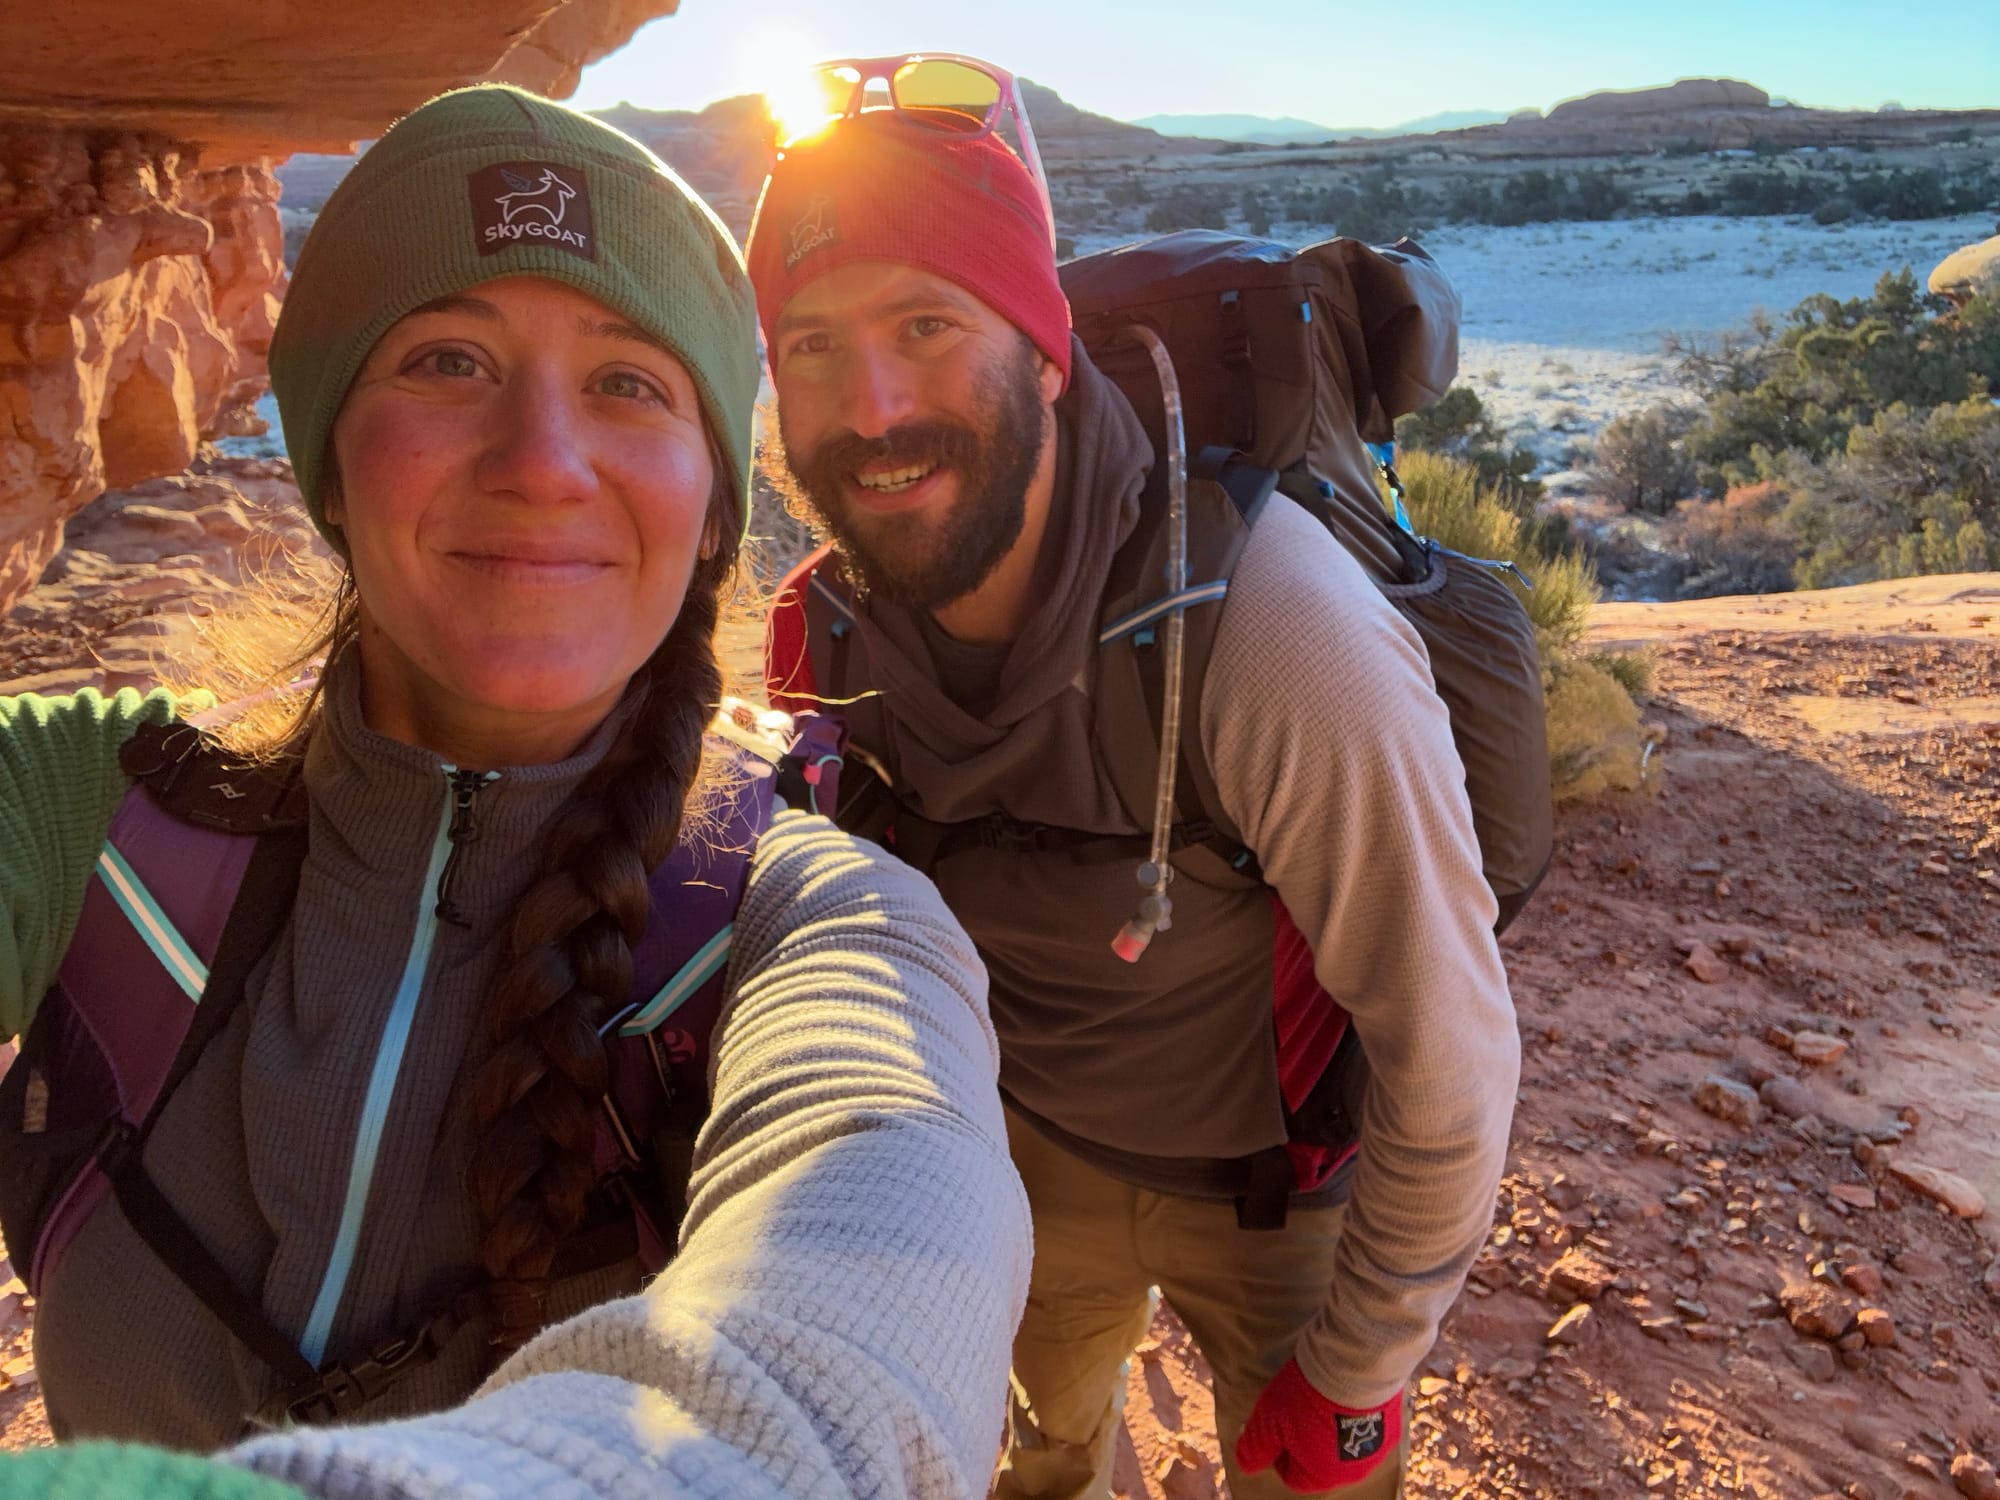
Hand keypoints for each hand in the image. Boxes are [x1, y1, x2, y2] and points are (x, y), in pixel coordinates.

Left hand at [1234, 1358, 1401, 1492]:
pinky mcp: (1392, 1425)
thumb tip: (1247, 1465)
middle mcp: (1353, 1471)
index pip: (1292, 1475)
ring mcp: (1376, 1449)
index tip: (1275, 1422)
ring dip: (1330, 1426)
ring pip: (1343, 1443)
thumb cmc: (1308, 1395)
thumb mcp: (1268, 1420)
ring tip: (1319, 1395)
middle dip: (1305, 1438)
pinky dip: (1353, 1414)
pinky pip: (1365, 1426)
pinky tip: (1344, 1391)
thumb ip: (1255, 1448)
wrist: (1357, 1363)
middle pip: (1319, 1460)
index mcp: (1322, 1476)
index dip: (1278, 1449)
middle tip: (1295, 1406)